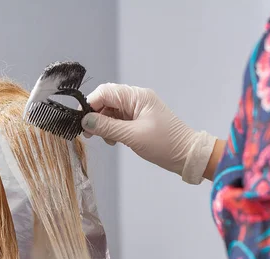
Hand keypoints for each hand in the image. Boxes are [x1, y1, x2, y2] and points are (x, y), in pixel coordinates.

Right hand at [82, 83, 216, 183]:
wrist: (188, 156)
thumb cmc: (165, 144)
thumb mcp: (132, 136)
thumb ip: (107, 127)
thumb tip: (85, 121)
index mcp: (137, 96)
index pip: (105, 92)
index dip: (90, 105)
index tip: (81, 122)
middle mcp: (136, 99)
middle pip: (106, 100)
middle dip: (95, 116)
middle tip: (90, 134)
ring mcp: (138, 109)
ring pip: (111, 111)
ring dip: (104, 125)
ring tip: (107, 140)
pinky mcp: (139, 120)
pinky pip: (119, 120)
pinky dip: (112, 129)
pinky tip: (114, 140)